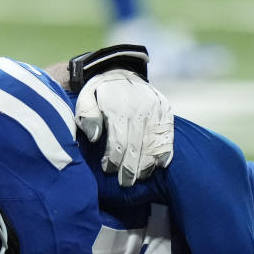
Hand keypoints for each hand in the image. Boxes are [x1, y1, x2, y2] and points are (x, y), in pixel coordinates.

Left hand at [74, 69, 173, 185]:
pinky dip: (165, 151)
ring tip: (140, 177)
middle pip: (137, 146)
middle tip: (125, 183)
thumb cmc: (98, 92)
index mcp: (118, 106)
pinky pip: (168, 134)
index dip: (113, 159)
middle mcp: (140, 108)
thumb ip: (87, 116)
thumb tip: (95, 137)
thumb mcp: (85, 98)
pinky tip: (160, 165)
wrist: (119, 70)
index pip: (119, 141)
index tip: (108, 170)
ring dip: (147, 164)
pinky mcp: (165, 110)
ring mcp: (155, 109)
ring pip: (153, 143)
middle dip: (130, 168)